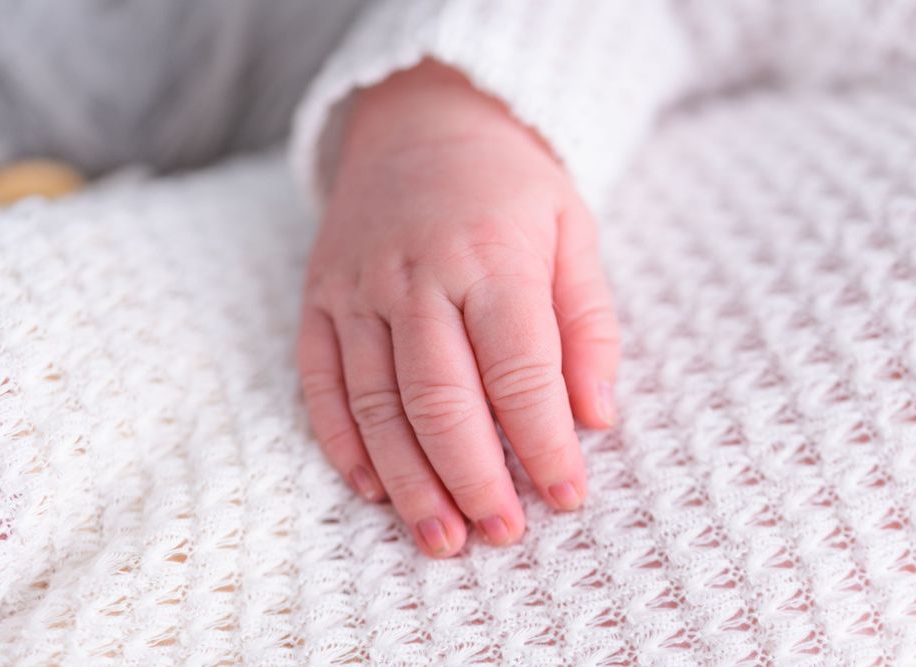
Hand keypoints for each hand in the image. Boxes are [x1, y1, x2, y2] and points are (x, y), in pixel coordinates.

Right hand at [296, 60, 619, 556]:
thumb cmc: (511, 187)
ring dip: (408, 480)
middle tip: (500, 534)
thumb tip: (595, 417)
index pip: (520, 371)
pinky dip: (341, 442)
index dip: (545, 443)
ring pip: (377, 403)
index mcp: (491, 257)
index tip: (569, 497)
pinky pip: (320, 381)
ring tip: (441, 537)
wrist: (422, 120)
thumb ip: (588, 325)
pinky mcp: (319, 300)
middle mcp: (416, 276)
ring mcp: (357, 289)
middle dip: (474, 478)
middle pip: (441, 399)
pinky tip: (370, 488)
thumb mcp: (573, 234)